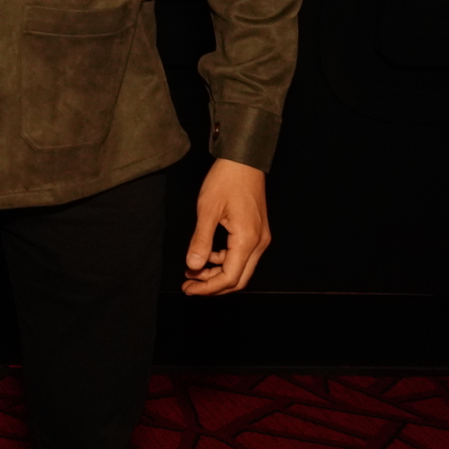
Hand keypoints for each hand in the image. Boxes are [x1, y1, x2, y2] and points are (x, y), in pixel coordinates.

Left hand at [183, 158, 270, 295]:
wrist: (244, 160)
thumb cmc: (225, 180)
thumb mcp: (208, 209)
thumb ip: (201, 240)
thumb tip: (193, 266)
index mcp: (247, 240)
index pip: (229, 277)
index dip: (208, 288)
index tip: (188, 289)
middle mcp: (259, 243)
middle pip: (238, 279)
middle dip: (213, 286)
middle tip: (189, 286)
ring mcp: (260, 238)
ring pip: (240, 268)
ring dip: (217, 273)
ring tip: (192, 270)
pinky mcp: (257, 232)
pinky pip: (242, 255)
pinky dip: (224, 260)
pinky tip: (206, 255)